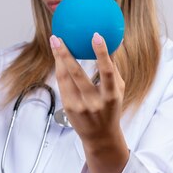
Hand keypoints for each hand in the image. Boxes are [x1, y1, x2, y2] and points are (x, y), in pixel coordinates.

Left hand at [50, 32, 128, 172]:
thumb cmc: (111, 107)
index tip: (96, 36)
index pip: (107, 72)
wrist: (100, 136)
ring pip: (65, 78)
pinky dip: (60, 69)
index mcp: (111, 95)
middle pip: (78, 74)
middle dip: (66, 54)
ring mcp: (79, 105)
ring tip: (55, 41)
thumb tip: (111, 43)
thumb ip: (113, 69)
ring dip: (58, 58)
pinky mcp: (69, 107)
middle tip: (58, 38)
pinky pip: (62, 84)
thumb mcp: (118, 90)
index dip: (102, 53)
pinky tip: (57, 57)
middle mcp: (94, 101)